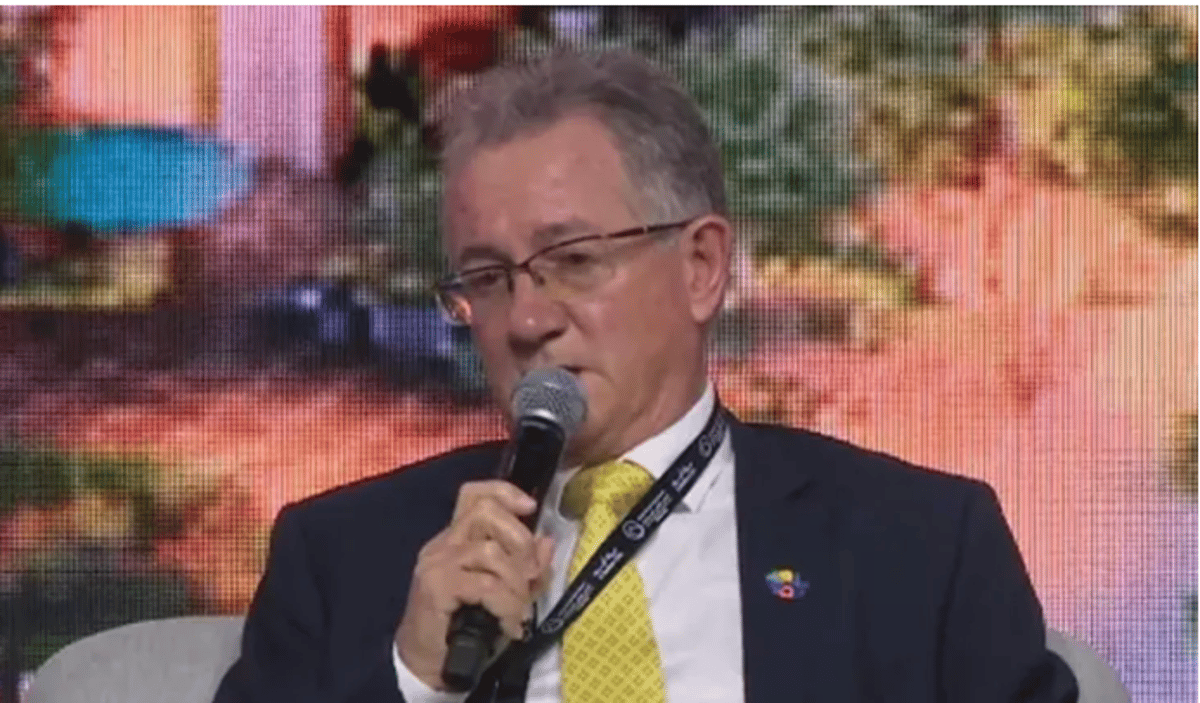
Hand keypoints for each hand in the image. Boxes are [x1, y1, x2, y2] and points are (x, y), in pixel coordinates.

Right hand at [395, 480, 554, 689]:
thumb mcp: (506, 596)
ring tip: (519, 610)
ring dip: (515, 582)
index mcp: (457, 540)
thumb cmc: (466, 630)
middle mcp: (444, 544)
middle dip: (520, 540)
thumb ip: (527, 570)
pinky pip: (485, 584)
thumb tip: (547, 542)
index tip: (530, 507)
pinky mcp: (436, 586)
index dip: (504, 492)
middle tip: (530, 575)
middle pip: (485, 512)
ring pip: (490, 551)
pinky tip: (510, 625)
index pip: (474, 495)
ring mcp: (437, 564)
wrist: (429, 666)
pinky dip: (506, 604)